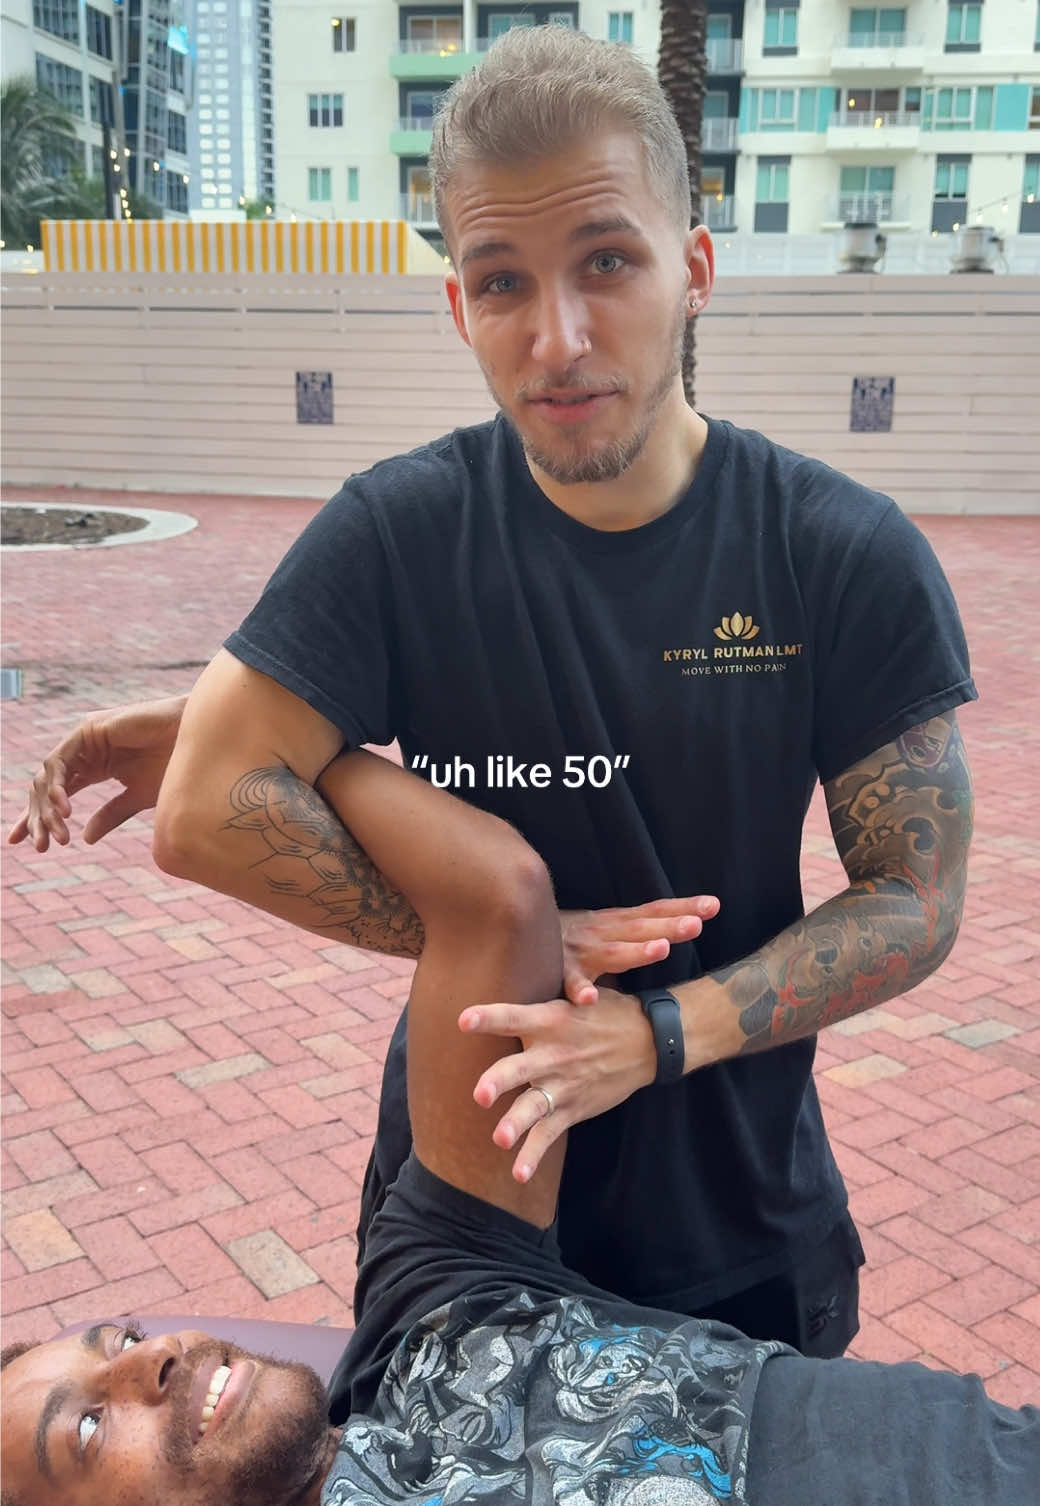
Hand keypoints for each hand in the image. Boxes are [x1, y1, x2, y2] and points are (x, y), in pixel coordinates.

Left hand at [7, 696, 186, 850]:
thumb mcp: (136, 798)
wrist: (195, 744)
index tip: (22, 843)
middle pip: (47, 786)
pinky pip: (60, 759)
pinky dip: (57, 784)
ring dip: (47, 807)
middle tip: (39, 845)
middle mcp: (85, 751)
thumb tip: (84, 839)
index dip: (37, 817)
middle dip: (38, 817)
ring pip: (49, 775)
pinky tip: (63, 807)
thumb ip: (110, 814)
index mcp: (95, 766)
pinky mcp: (88, 728)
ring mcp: (85, 738)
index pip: (57, 793)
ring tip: (55, 833)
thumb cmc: (174, 766)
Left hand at [458, 987, 655, 1182]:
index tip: (463, 1020)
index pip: (514, 1017)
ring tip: (500, 1139)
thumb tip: (501, 968)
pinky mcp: (572, 1108)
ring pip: (533, 1107)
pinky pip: (548, 1135)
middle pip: (519, 1068)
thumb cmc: (604, 1012)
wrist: (650, 1041)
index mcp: (551, 1020)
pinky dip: (533, 1156)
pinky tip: (517, 1174)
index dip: (489, 1018)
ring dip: (516, 1124)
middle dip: (499, 1081)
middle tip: (480, 1094)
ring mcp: (563, 1085)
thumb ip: (540, 998)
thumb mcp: (576, 996)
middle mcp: (553, 1054)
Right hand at [560, 894, 718, 1004]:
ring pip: (613, 952)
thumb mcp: (602, 935)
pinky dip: (579, 989)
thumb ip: (630, 943)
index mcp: (614, 923)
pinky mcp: (558, 972)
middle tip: (697, 923)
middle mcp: (601, 932)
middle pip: (641, 927)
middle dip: (669, 925)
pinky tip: (590, 999)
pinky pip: (570, 984)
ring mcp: (581, 951)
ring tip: (661, 948)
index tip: (714, 905)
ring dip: (636, 950)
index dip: (682, 908)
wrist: (515, 932)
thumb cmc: (566, 942)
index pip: (653, 912)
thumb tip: (666, 943)